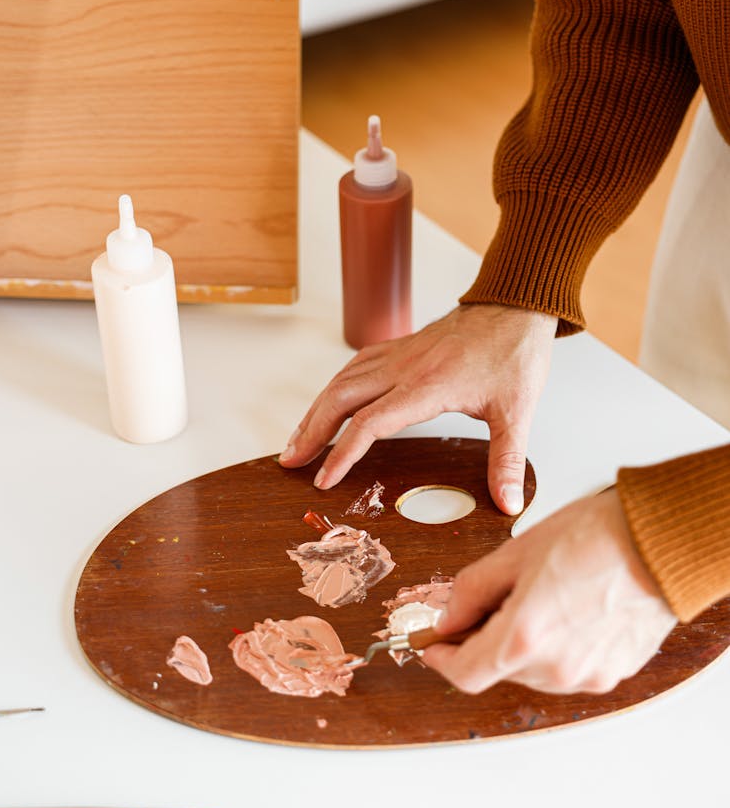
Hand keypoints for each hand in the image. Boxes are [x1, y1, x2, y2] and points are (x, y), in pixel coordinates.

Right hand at [279, 304, 556, 514]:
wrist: (516, 305)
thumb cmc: (515, 353)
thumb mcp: (517, 412)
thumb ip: (508, 460)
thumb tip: (509, 502)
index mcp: (427, 387)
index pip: (370, 423)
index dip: (342, 453)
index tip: (324, 479)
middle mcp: (404, 368)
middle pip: (340, 398)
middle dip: (311, 432)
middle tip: (291, 462)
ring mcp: (399, 354)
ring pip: (342, 380)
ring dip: (315, 410)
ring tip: (298, 439)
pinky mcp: (401, 347)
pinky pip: (356, 366)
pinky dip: (335, 387)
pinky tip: (328, 402)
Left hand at [422, 489, 676, 693]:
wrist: (661, 541)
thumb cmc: (597, 537)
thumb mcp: (516, 552)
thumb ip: (472, 591)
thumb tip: (448, 617)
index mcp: (523, 638)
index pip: (465, 673)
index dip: (442, 659)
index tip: (435, 645)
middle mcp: (555, 667)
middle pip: (499, 669)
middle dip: (486, 640)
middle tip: (493, 602)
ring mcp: (587, 675)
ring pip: (534, 671)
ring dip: (523, 644)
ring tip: (543, 596)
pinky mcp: (613, 673)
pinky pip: (569, 668)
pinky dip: (557, 646)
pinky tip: (569, 608)